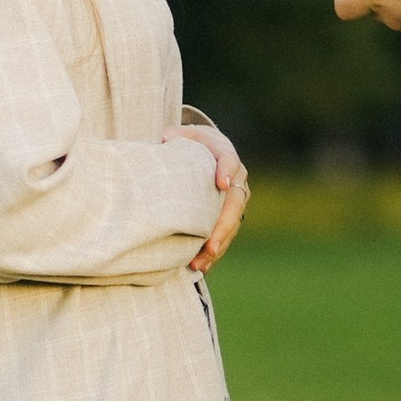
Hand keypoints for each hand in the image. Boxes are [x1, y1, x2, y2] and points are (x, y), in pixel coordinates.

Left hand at [165, 121, 248, 271]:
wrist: (206, 151)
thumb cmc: (189, 143)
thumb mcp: (180, 134)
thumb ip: (173, 136)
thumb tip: (165, 140)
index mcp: (223, 153)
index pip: (229, 160)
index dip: (226, 170)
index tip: (221, 183)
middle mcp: (236, 177)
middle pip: (234, 202)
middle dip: (223, 226)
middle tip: (210, 246)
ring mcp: (235, 198)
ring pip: (232, 224)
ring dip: (218, 245)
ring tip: (199, 263)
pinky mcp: (230, 215)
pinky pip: (226, 235)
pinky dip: (214, 252)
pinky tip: (200, 267)